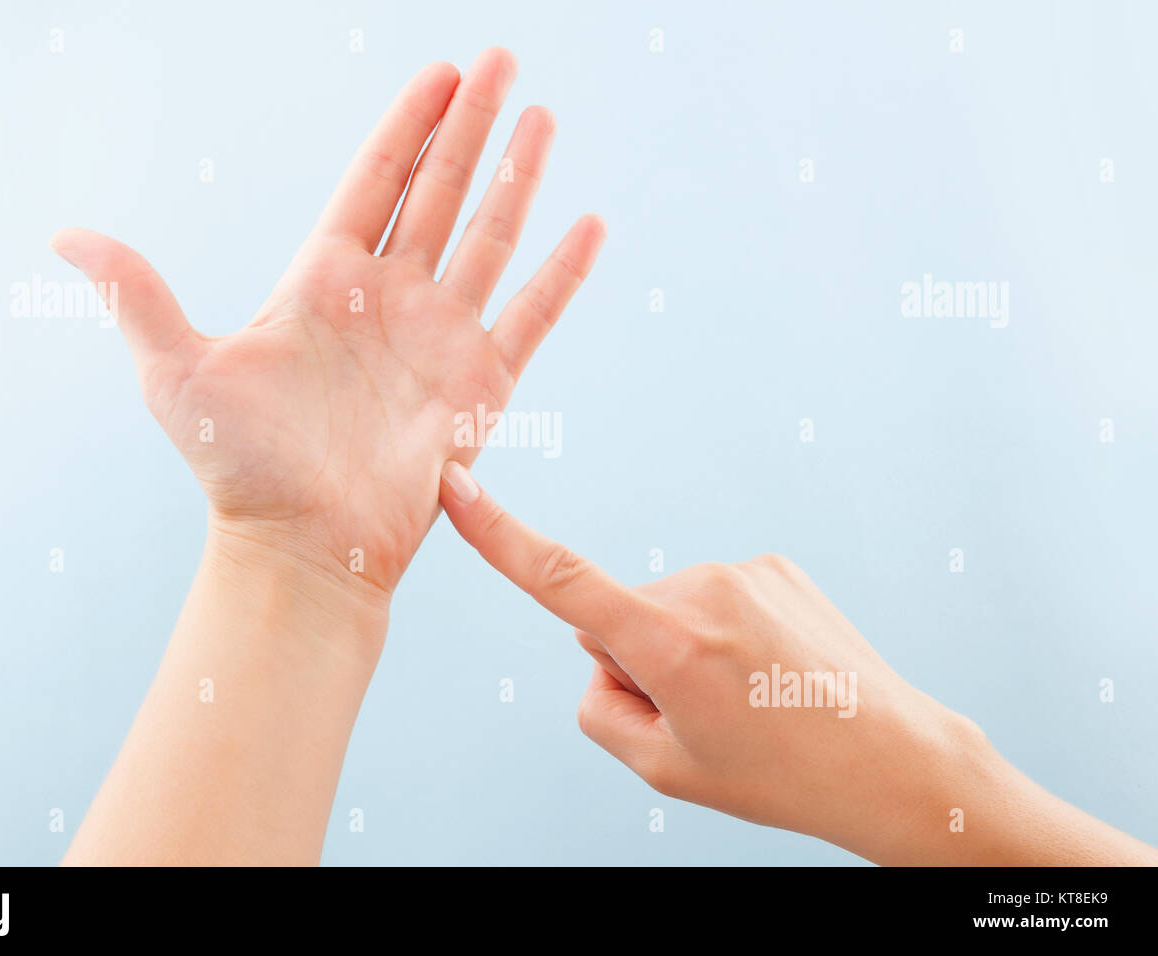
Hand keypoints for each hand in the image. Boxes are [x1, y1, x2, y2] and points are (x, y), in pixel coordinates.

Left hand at [51, 48, 604, 608]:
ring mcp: (440, 338)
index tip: (444, 72)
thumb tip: (63, 236)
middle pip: (440, 190)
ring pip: (490, 238)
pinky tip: (588, 225)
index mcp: (325, 281)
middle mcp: (390, 299)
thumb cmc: (239, 470)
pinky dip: (562, 273)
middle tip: (505, 61)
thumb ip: (138, 295)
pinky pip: (532, 316)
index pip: (377, 179)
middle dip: (473, 125)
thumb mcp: (177, 373)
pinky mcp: (480, 386)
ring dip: (518, 178)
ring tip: (545, 118)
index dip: (410, 123)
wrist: (304, 548)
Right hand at [438, 461, 1157, 864]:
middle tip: (708, 711)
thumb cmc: (775, 773)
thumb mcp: (663, 769)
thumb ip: (599, 708)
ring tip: (750, 694)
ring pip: (667, 606)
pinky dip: (725, 628)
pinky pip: (711, 594)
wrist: (890, 759)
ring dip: (686, 645)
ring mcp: (743, 570)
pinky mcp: (773, 564)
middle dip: (640, 658)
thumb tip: (600, 654)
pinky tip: (770, 667)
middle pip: (619, 617)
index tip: (456, 484)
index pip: (560, 581)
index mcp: (667, 642)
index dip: (498, 535)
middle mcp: (701, 588)